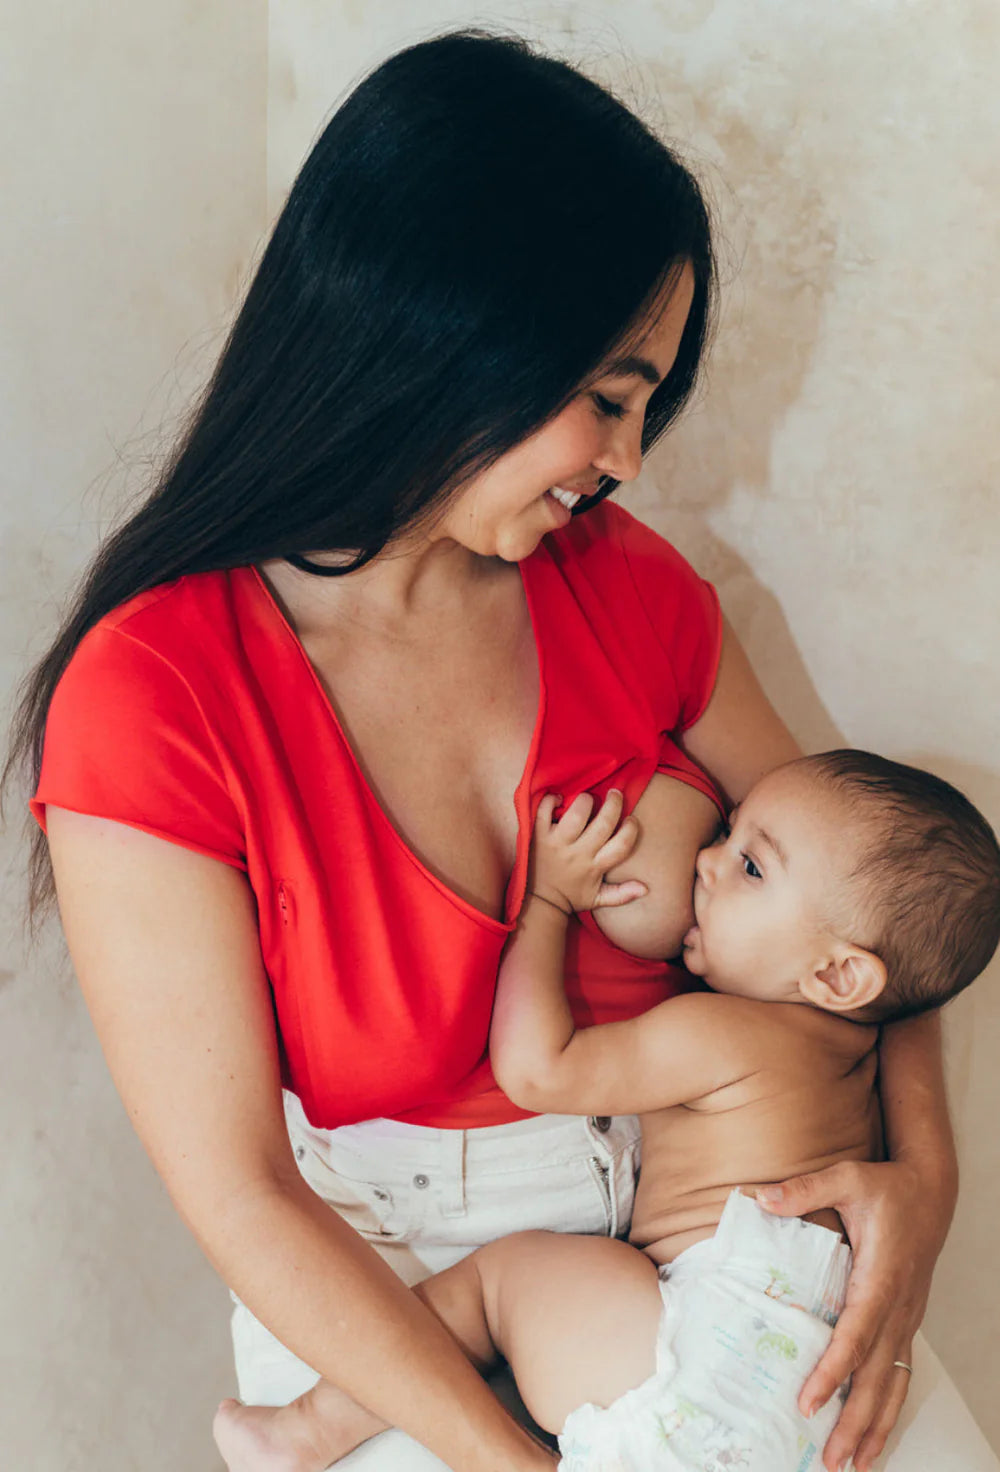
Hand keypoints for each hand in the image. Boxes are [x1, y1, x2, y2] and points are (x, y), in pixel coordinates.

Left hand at [530, 790, 646, 916]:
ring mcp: (557, 844)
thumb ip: (622, 894)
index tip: (630, 820)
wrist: (539, 901)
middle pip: (602, 824)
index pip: (621, 846)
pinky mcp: (538, 836)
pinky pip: (543, 811)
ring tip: (588, 798)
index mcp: (594, 867)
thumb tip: (646, 889)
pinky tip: (558, 799)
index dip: (631, 829)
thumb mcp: (597, 899)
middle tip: (615, 794)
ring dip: (584, 801)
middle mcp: (578, 854)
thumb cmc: (570, 896)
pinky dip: (550, 800)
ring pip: (575, 816)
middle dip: (613, 805)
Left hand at [757, 1159, 949, 1471]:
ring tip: (854, 1464)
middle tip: (830, 1458)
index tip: (809, 1401)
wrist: (930, 1190)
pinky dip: (889, 1408)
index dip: (833, 1370)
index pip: (856, 1334)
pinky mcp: (906, 1321)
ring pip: (894, 1382)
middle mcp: (898, 1307)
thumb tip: (762, 1198)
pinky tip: (875, 1434)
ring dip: (875, 1426)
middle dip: (855, 1420)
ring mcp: (906, 1318)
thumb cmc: (888, 1186)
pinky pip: (900, 1372)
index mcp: (880, 1278)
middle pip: (877, 1375)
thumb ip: (806, 1189)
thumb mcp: (847, 1177)